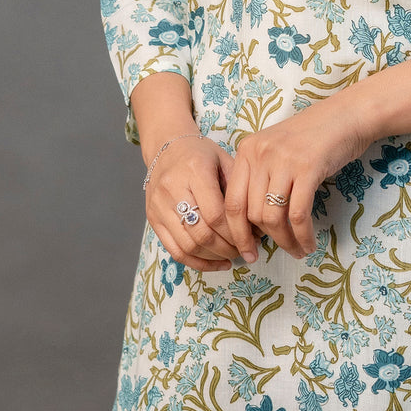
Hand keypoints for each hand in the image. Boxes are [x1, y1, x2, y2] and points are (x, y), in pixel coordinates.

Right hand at [144, 136, 241, 272]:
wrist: (167, 147)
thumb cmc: (202, 154)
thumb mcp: (224, 159)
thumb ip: (239, 187)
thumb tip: (257, 223)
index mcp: (195, 171)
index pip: (216, 214)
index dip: (236, 232)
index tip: (254, 239)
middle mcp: (172, 189)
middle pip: (201, 233)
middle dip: (228, 247)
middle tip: (246, 250)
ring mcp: (159, 207)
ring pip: (187, 246)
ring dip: (214, 257)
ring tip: (233, 255)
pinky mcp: (153, 220)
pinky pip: (174, 251)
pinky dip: (197, 262)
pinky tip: (217, 263)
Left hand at [223, 98, 371, 260]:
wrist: (348, 115)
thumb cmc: (314, 136)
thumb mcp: (277, 150)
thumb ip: (261, 177)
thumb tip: (253, 223)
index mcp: (247, 150)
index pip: (232, 201)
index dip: (236, 233)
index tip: (246, 251)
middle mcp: (260, 154)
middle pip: (252, 213)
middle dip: (264, 240)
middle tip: (279, 252)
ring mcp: (283, 160)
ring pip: (273, 217)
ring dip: (285, 241)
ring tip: (297, 250)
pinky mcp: (308, 168)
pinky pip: (298, 214)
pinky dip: (303, 235)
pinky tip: (309, 243)